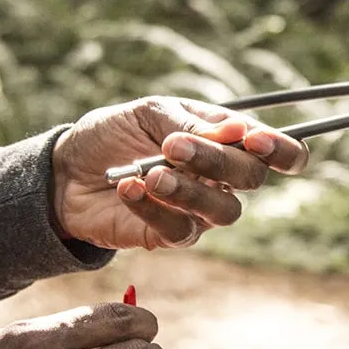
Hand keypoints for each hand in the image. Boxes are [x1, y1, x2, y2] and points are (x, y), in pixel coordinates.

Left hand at [51, 97, 309, 249]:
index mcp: (227, 141)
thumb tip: (239, 132)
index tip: (255, 141)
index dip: (283, 151)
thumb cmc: (112, 135)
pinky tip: (128, 188)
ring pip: (225, 211)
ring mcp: (201, 210)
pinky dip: (154, 208)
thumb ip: (194, 124)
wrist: (65, 171)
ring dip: (190, 190)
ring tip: (151, 173)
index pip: (282, 152)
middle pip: (253, 178)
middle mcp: (223, 178)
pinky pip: (182, 229)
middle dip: (217, 161)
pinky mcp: (173, 235)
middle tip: (174, 146)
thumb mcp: (150, 113)